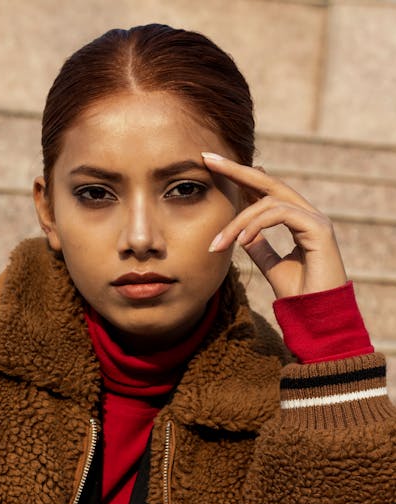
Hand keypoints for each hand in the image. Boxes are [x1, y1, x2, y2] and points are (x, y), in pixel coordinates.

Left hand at [202, 152, 346, 298]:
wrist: (318, 320)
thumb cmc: (299, 297)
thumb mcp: (273, 267)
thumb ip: (260, 247)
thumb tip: (242, 233)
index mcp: (299, 221)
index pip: (265, 192)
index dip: (240, 179)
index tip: (212, 168)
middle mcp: (308, 215)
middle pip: (268, 182)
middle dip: (236, 170)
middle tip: (208, 160)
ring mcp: (315, 220)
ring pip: (268, 203)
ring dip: (238, 222)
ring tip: (217, 244)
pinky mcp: (319, 229)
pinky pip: (280, 214)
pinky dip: (256, 225)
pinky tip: (241, 240)